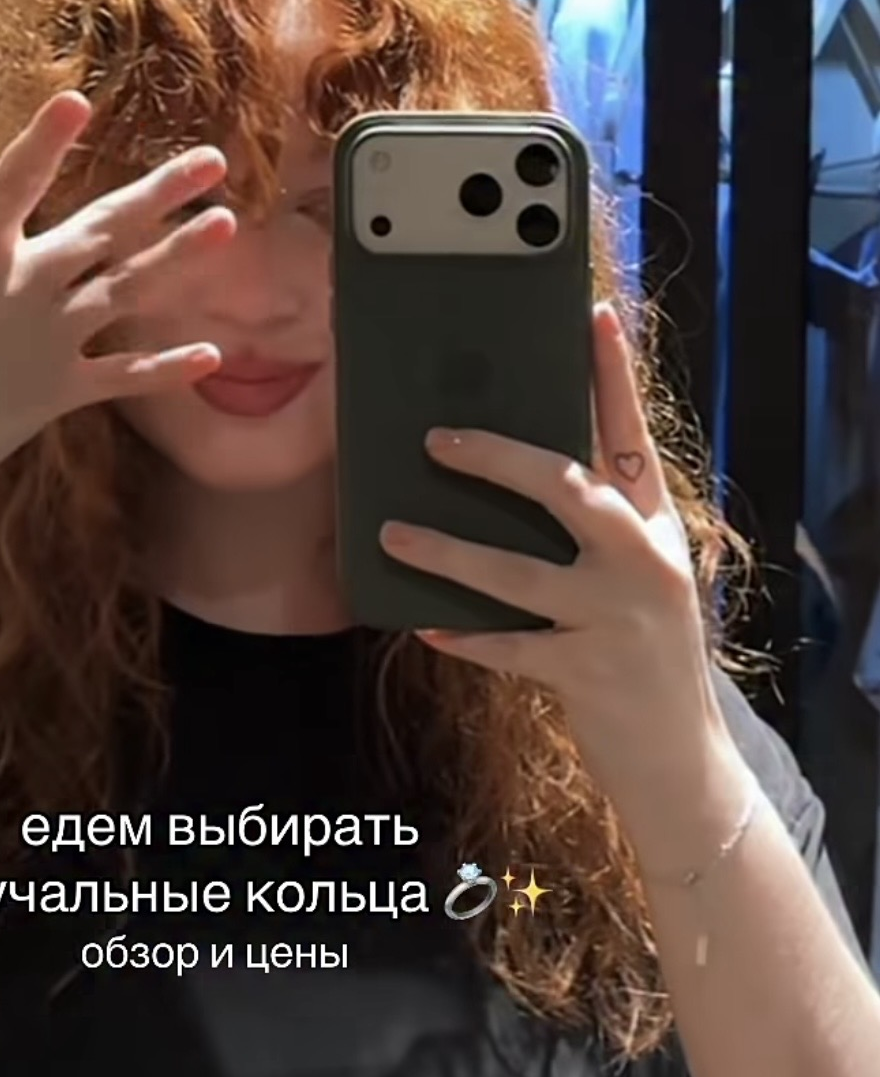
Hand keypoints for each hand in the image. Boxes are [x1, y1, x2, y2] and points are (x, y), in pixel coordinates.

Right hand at [0, 91, 231, 508]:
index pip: (13, 181)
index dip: (45, 140)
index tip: (80, 101)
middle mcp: (18, 291)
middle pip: (103, 230)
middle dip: (160, 193)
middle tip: (211, 161)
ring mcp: (45, 343)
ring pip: (127, 291)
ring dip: (180, 259)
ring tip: (228, 226)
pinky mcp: (56, 393)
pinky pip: (122, 378)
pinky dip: (165, 369)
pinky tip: (210, 354)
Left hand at [379, 304, 728, 792]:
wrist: (682, 760)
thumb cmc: (645, 661)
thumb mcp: (640, 585)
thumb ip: (595, 537)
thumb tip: (515, 484)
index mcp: (655, 531)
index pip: (633, 439)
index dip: (612, 377)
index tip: (593, 316)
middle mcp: (642, 564)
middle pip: (567, 488)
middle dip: (499, 459)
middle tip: (437, 439)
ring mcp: (616, 619)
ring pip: (516, 574)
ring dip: (449, 553)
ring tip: (395, 534)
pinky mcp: (586, 672)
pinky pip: (507, 647)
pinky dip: (463, 637)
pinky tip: (424, 626)